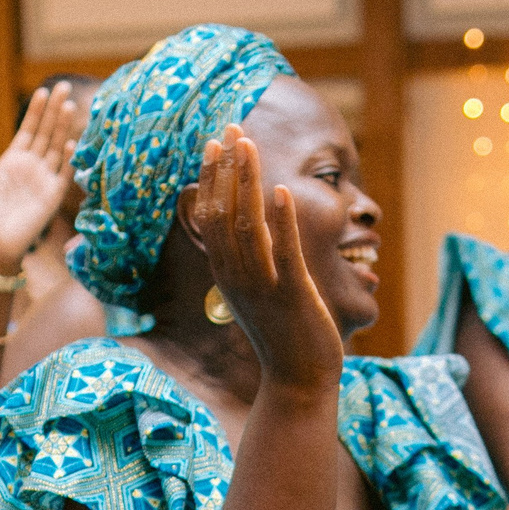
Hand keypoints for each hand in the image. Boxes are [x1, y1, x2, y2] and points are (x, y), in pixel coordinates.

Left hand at [0, 81, 85, 269]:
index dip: (36, 111)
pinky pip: (63, 174)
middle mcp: (31, 168)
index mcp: (11, 162)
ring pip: (56, 147)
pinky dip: (68, 159)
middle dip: (54, 110)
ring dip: (62, 128)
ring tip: (69, 105)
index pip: (27, 130)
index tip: (43, 91)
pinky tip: (71, 142)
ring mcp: (43, 181)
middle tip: (63, 87)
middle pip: (46, 133)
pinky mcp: (52, 197)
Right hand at [191, 124, 342, 391]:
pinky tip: (282, 191)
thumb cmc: (283, 335)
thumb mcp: (257, 293)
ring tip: (248, 146)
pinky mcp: (291, 295)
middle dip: (225, 168)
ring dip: (247, 182)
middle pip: (223, 212)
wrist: (298, 381)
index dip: (211, 178)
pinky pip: (282, 253)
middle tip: (230, 128)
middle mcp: (237, 277)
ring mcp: (262, 286)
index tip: (215, 143)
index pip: (210, 216)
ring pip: (247, 226)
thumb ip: (249, 260)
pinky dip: (282, 221)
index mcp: (227, 274)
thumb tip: (249, 226)